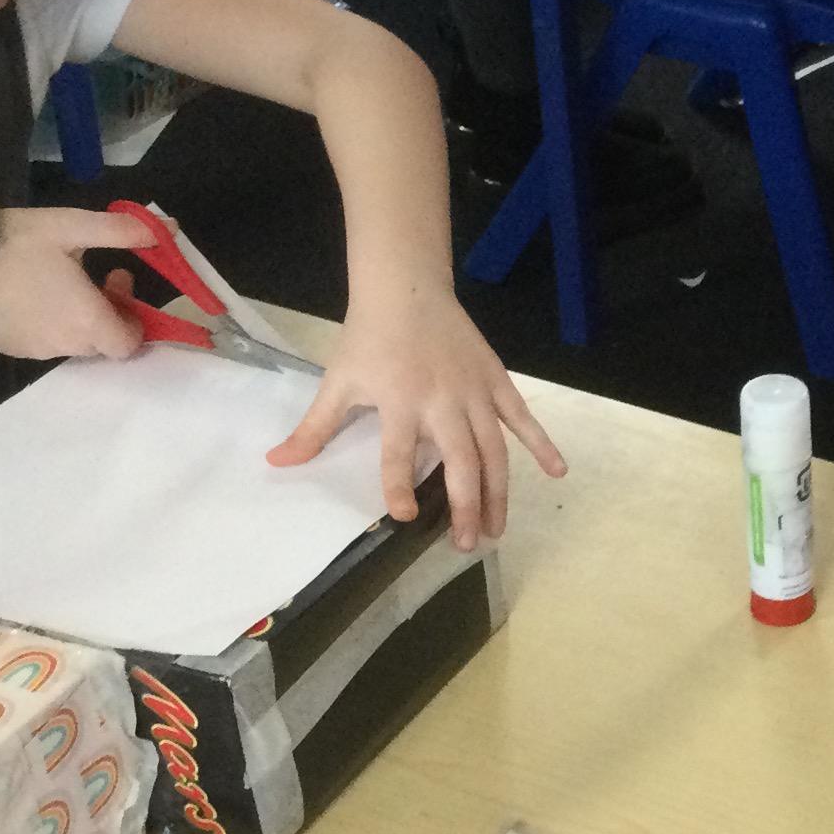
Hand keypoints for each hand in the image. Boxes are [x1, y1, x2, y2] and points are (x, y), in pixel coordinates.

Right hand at [0, 208, 146, 361]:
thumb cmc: (17, 243)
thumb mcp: (73, 226)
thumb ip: (122, 231)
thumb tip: (168, 230)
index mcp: (86, 321)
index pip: (128, 344)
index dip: (134, 318)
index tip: (120, 280)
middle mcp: (64, 344)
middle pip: (102, 342)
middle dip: (108, 312)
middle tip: (95, 274)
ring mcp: (33, 350)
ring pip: (72, 342)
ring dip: (78, 317)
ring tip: (59, 278)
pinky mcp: (8, 348)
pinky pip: (42, 342)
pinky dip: (49, 323)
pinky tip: (31, 291)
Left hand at [266, 295, 566, 550]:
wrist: (406, 288)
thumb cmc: (369, 338)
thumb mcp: (338, 382)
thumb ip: (313, 428)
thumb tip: (275, 463)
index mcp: (400, 401)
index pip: (398, 452)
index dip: (400, 485)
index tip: (406, 517)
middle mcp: (442, 401)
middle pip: (461, 462)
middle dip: (465, 506)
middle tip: (465, 545)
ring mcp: (475, 392)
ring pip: (494, 450)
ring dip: (498, 492)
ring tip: (495, 529)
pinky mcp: (496, 380)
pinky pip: (522, 418)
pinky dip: (542, 443)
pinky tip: (558, 472)